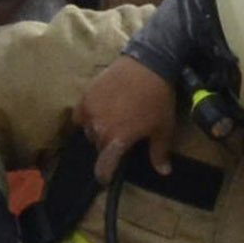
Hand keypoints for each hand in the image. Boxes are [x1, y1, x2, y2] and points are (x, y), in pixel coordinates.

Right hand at [77, 55, 178, 182]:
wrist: (148, 63)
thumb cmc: (158, 98)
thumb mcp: (163, 128)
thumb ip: (159, 152)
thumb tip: (164, 172)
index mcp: (117, 140)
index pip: (103, 167)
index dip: (105, 176)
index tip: (106, 178)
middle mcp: (98, 129)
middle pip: (98, 147)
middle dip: (107, 148)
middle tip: (120, 139)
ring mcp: (90, 111)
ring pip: (88, 131)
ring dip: (97, 132)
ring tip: (110, 123)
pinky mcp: (85, 96)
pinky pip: (79, 115)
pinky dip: (86, 117)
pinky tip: (97, 113)